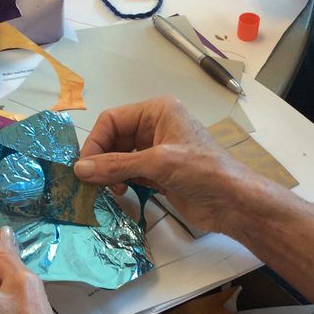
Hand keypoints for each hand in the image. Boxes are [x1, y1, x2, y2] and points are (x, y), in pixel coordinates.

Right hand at [74, 97, 255, 238]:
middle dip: (101, 159)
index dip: (95, 142)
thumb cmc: (202, 171)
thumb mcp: (158, 163)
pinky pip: (130, 173)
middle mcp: (155, 126)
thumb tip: (79, 169)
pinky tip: (120, 193)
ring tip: (112, 190)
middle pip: (114, 139)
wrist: (233, 202)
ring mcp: (157, 151)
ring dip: (110, 173)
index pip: (112, 120)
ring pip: (120, 157)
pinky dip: (121, 182)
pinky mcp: (160, 173)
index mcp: (157, 111)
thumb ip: (116, 166)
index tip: (84, 168)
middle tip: (92, 183)